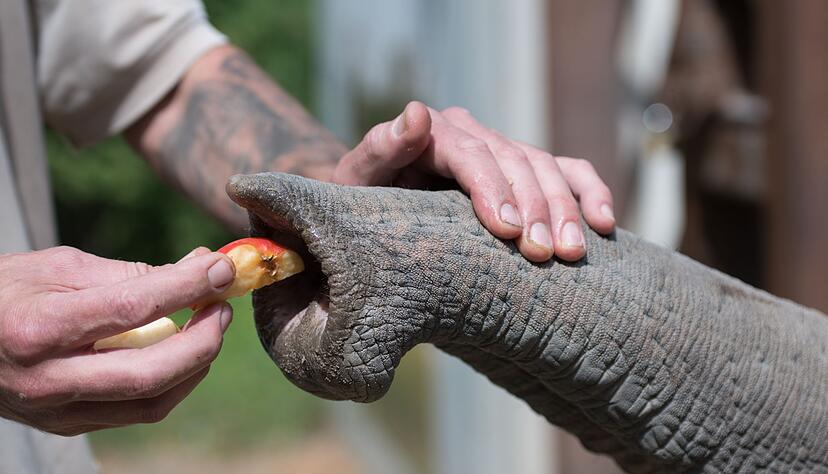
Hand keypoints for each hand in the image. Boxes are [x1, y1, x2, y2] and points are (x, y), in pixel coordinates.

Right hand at [0, 246, 234, 434]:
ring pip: (151, 402)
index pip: (130, 308)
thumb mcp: (58, 268)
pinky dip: (172, 381)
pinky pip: (137, 411)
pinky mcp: (68, 425)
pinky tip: (182, 351)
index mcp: (38, 329)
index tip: (223, 268)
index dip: (187, 287)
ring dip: (195, 364)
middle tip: (223, 306)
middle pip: (150, 374)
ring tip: (209, 326)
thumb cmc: (6, 293)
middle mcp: (47, 380)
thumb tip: (197, 270)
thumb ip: (128, 274)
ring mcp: (57, 411)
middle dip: (202, 341)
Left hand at [332, 102, 615, 261]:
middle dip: (534, 207)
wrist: (379, 213)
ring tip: (573, 251)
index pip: (472, 154)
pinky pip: (568, 172)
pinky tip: (606, 224)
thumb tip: (416, 113)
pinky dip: (590, 193)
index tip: (507, 231)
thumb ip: (379, 149)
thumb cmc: (365, 202)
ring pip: (546, 168)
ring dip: (565, 210)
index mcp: (434, 132)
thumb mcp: (357, 181)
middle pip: (515, 162)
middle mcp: (474, 134)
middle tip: (543, 254)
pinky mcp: (525, 172)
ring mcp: (503, 150)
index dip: (492, 189)